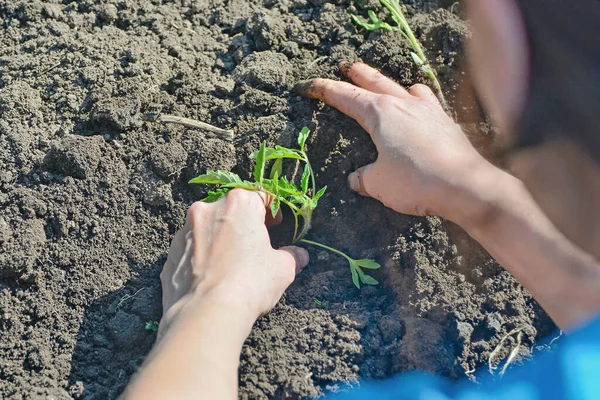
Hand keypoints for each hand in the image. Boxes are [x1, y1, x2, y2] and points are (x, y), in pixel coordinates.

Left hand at [159, 189, 308, 336]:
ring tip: (232, 265)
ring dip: (221, 239)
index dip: (272, 210)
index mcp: (239, 204)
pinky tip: (213, 277)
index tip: (276, 225)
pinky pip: (191, 249)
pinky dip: (202, 257)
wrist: (205, 312)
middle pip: (231, 209)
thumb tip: (300, 256)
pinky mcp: (170, 253)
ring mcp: (185, 230)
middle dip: (244, 224)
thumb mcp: (282, 269)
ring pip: (208, 228)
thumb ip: (292, 256)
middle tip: (255, 245)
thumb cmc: (249, 283)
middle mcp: (208, 209)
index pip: (260, 195)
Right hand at [300, 62, 490, 223]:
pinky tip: (418, 107)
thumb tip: (357, 179)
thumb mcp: (379, 184)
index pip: (345, 96)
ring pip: (402, 87)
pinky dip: (416, 99)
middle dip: (357, 74)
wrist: (464, 185)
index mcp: (380, 113)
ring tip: (383, 85)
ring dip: (388, 83)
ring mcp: (428, 110)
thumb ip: (364, 178)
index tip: (310, 85)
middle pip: (375, 82)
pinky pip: (426, 101)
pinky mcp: (445, 121)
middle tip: (346, 67)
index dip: (325, 90)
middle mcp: (403, 104)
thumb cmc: (415, 181)